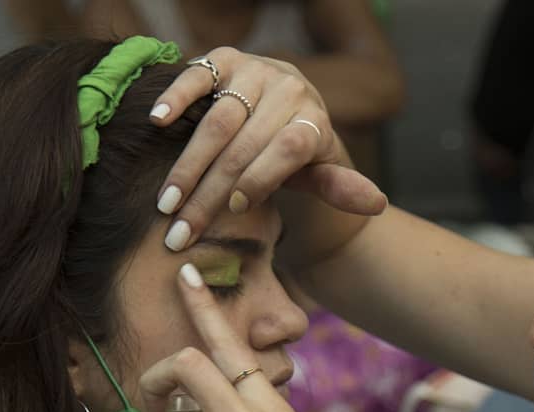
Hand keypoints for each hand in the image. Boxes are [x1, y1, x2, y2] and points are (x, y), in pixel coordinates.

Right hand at [148, 48, 385, 251]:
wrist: (288, 105)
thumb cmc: (299, 154)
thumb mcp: (321, 174)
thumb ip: (340, 187)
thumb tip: (376, 204)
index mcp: (312, 120)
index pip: (287, 150)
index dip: (262, 178)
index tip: (237, 208)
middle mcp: (287, 89)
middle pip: (244, 146)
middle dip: (210, 193)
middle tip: (182, 232)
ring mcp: (254, 70)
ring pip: (217, 121)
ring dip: (187, 165)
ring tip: (165, 203)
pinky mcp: (225, 58)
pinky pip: (198, 75)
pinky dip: (177, 95)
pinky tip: (157, 122)